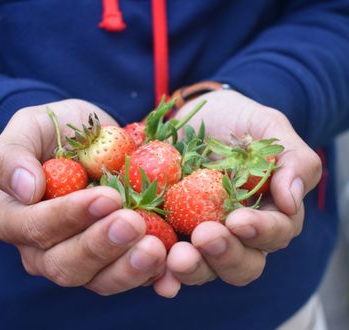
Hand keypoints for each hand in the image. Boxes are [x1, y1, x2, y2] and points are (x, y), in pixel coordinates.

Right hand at [0, 99, 166, 294]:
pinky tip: (171, 269)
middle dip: (101, 245)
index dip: (69, 216)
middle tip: (133, 222)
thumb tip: (25, 189)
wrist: (95, 140)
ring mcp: (83, 259)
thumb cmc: (58, 133)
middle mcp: (45, 249)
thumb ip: (10, 156)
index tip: (106, 196)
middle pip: (66, 264)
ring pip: (99, 280)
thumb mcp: (29, 129)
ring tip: (155, 248)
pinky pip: (130, 278)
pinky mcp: (114, 261)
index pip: (36, 227)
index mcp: (18, 219)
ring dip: (127, 268)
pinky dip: (152, 276)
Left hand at [154, 90, 320, 294]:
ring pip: (205, 268)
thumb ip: (293, 160)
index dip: (261, 232)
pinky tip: (157, 276)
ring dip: (193, 269)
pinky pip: (167, 260)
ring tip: (177, 258)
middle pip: (242, 264)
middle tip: (205, 237)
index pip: (274, 233)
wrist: (192, 116)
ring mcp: (201, 235)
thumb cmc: (235, 122)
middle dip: (225, 255)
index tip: (239, 221)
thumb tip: (291, 201)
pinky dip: (162, 273)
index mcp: (268, 212)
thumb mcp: (268, 129)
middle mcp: (236, 233)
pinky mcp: (170, 232)